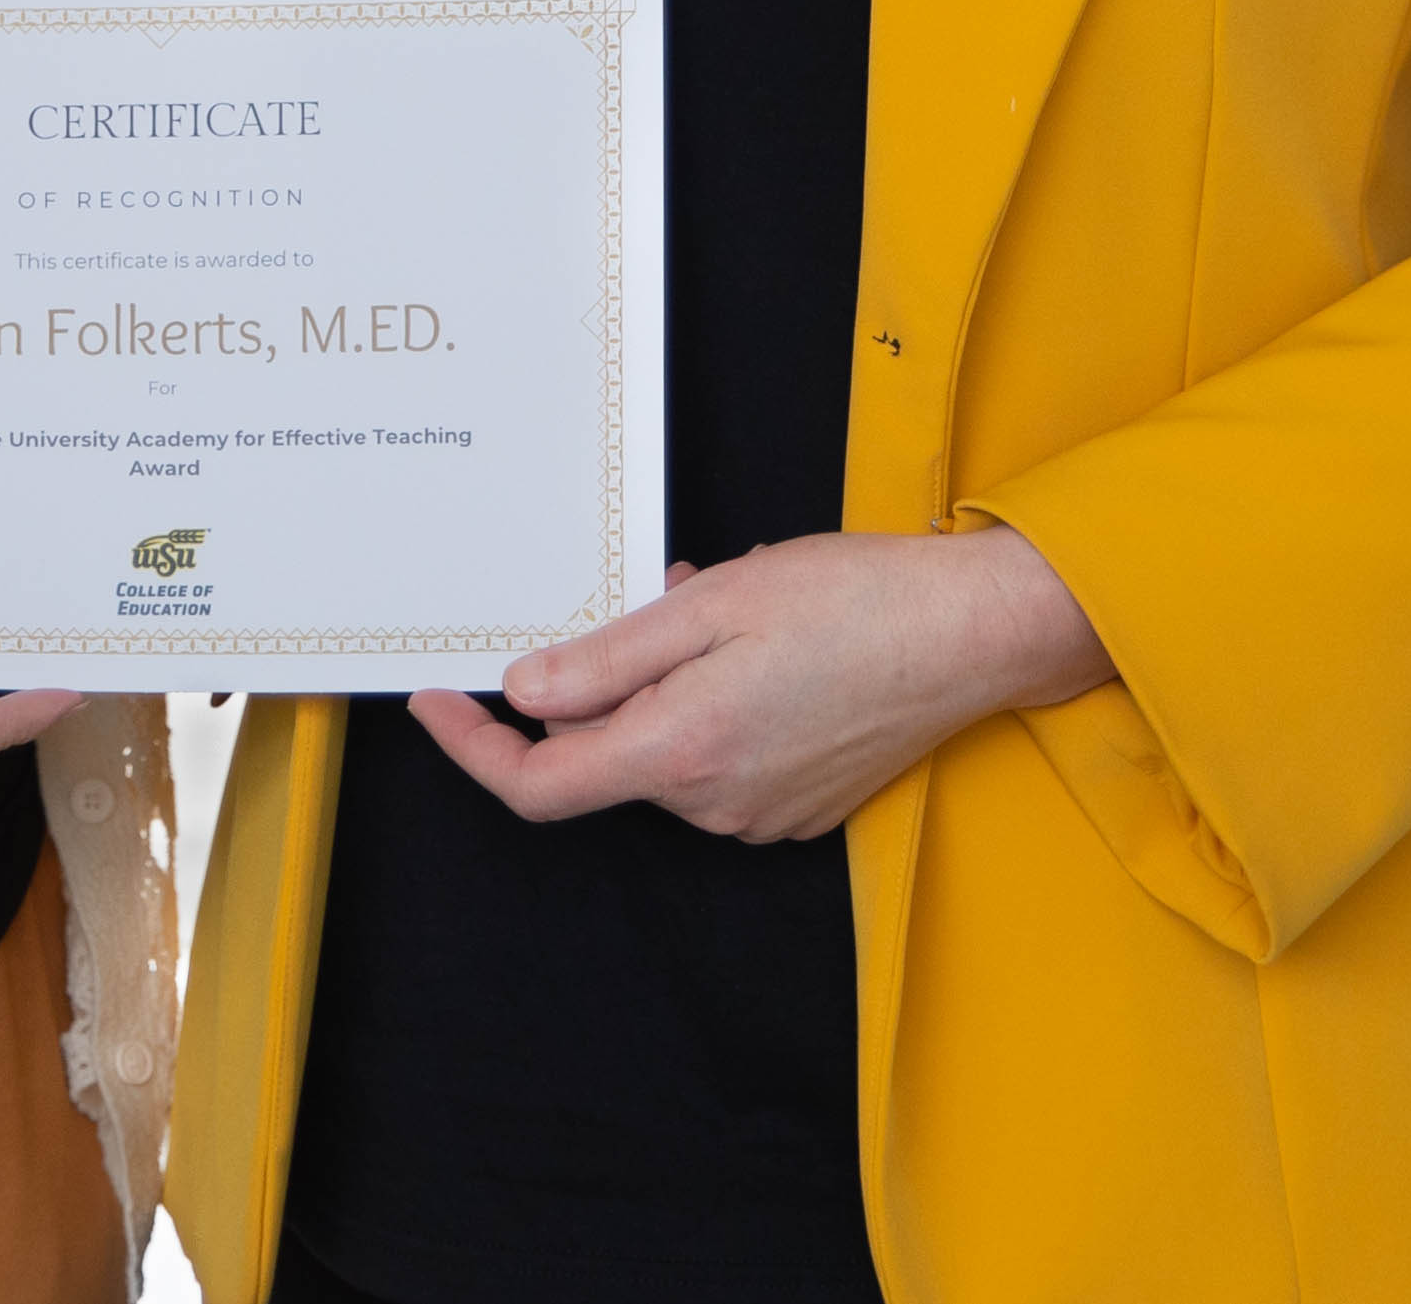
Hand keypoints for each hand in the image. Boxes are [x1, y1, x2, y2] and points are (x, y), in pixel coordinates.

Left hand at [404, 522, 1111, 846]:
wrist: (972, 635)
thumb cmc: (852, 602)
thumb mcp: (710, 606)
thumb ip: (606, 662)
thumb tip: (524, 696)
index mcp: (681, 752)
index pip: (539, 783)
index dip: (472, 748)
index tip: (437, 701)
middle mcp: (714, 805)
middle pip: (602, 759)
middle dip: (596, 682)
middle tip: (646, 595)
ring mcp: (759, 815)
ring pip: (660, 754)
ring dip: (658, 687)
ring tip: (713, 606)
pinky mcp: (796, 809)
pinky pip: (714, 764)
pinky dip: (705, 709)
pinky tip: (755, 649)